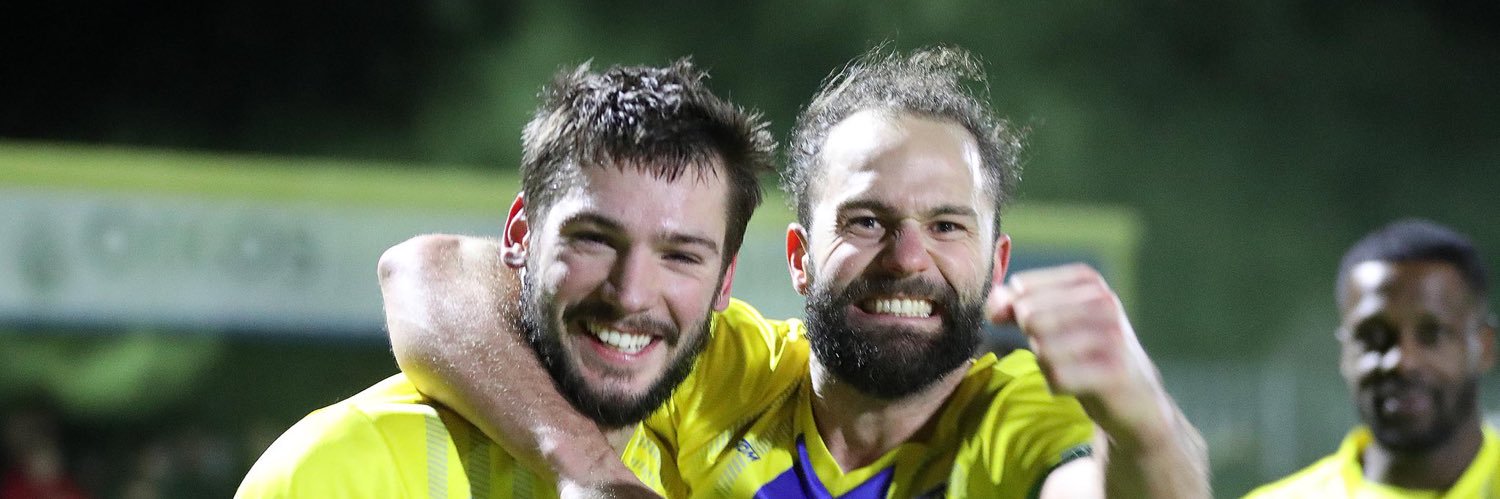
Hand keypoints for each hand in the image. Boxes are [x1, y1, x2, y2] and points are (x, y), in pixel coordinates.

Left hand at [986, 263, 1170, 444]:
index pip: (1021, 287)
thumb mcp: (1053, 322)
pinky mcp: (1115, 370)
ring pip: (1042, 347)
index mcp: (1088, 281)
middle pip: (1029, 316)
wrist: (1135, 399)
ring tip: (1069, 367)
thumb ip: (1017, 306)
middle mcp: (1104, 301)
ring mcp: (1113, 335)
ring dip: (1046, 365)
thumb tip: (992, 304)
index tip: (1024, 328)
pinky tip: (1074, 384)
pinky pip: (1058, 376)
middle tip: (1058, 353)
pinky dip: (1056, 384)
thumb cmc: (1085, 355)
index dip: (1010, 311)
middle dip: (1032, 341)